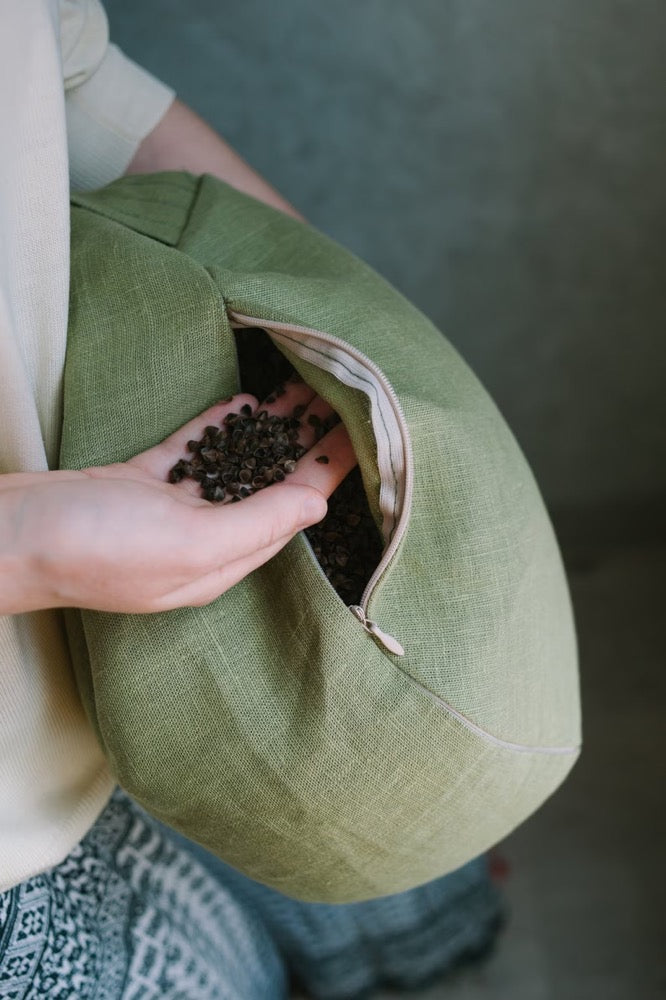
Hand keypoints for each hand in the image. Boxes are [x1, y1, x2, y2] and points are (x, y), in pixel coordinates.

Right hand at [0, 382, 355, 613]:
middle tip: (340, 401)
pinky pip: (191, 450)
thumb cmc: (94, 547)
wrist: (10, 534)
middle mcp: (201, 538)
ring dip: (269, 429)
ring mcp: (168, 509)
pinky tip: (246, 403)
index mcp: (220, 561)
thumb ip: (256, 523)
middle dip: (305, 445)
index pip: (289, 513)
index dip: (326, 474)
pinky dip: (220, 426)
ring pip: (233, 463)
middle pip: (268, 485)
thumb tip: (317, 505)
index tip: (360, 436)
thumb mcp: (187, 541)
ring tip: (303, 391)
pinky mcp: (139, 481)